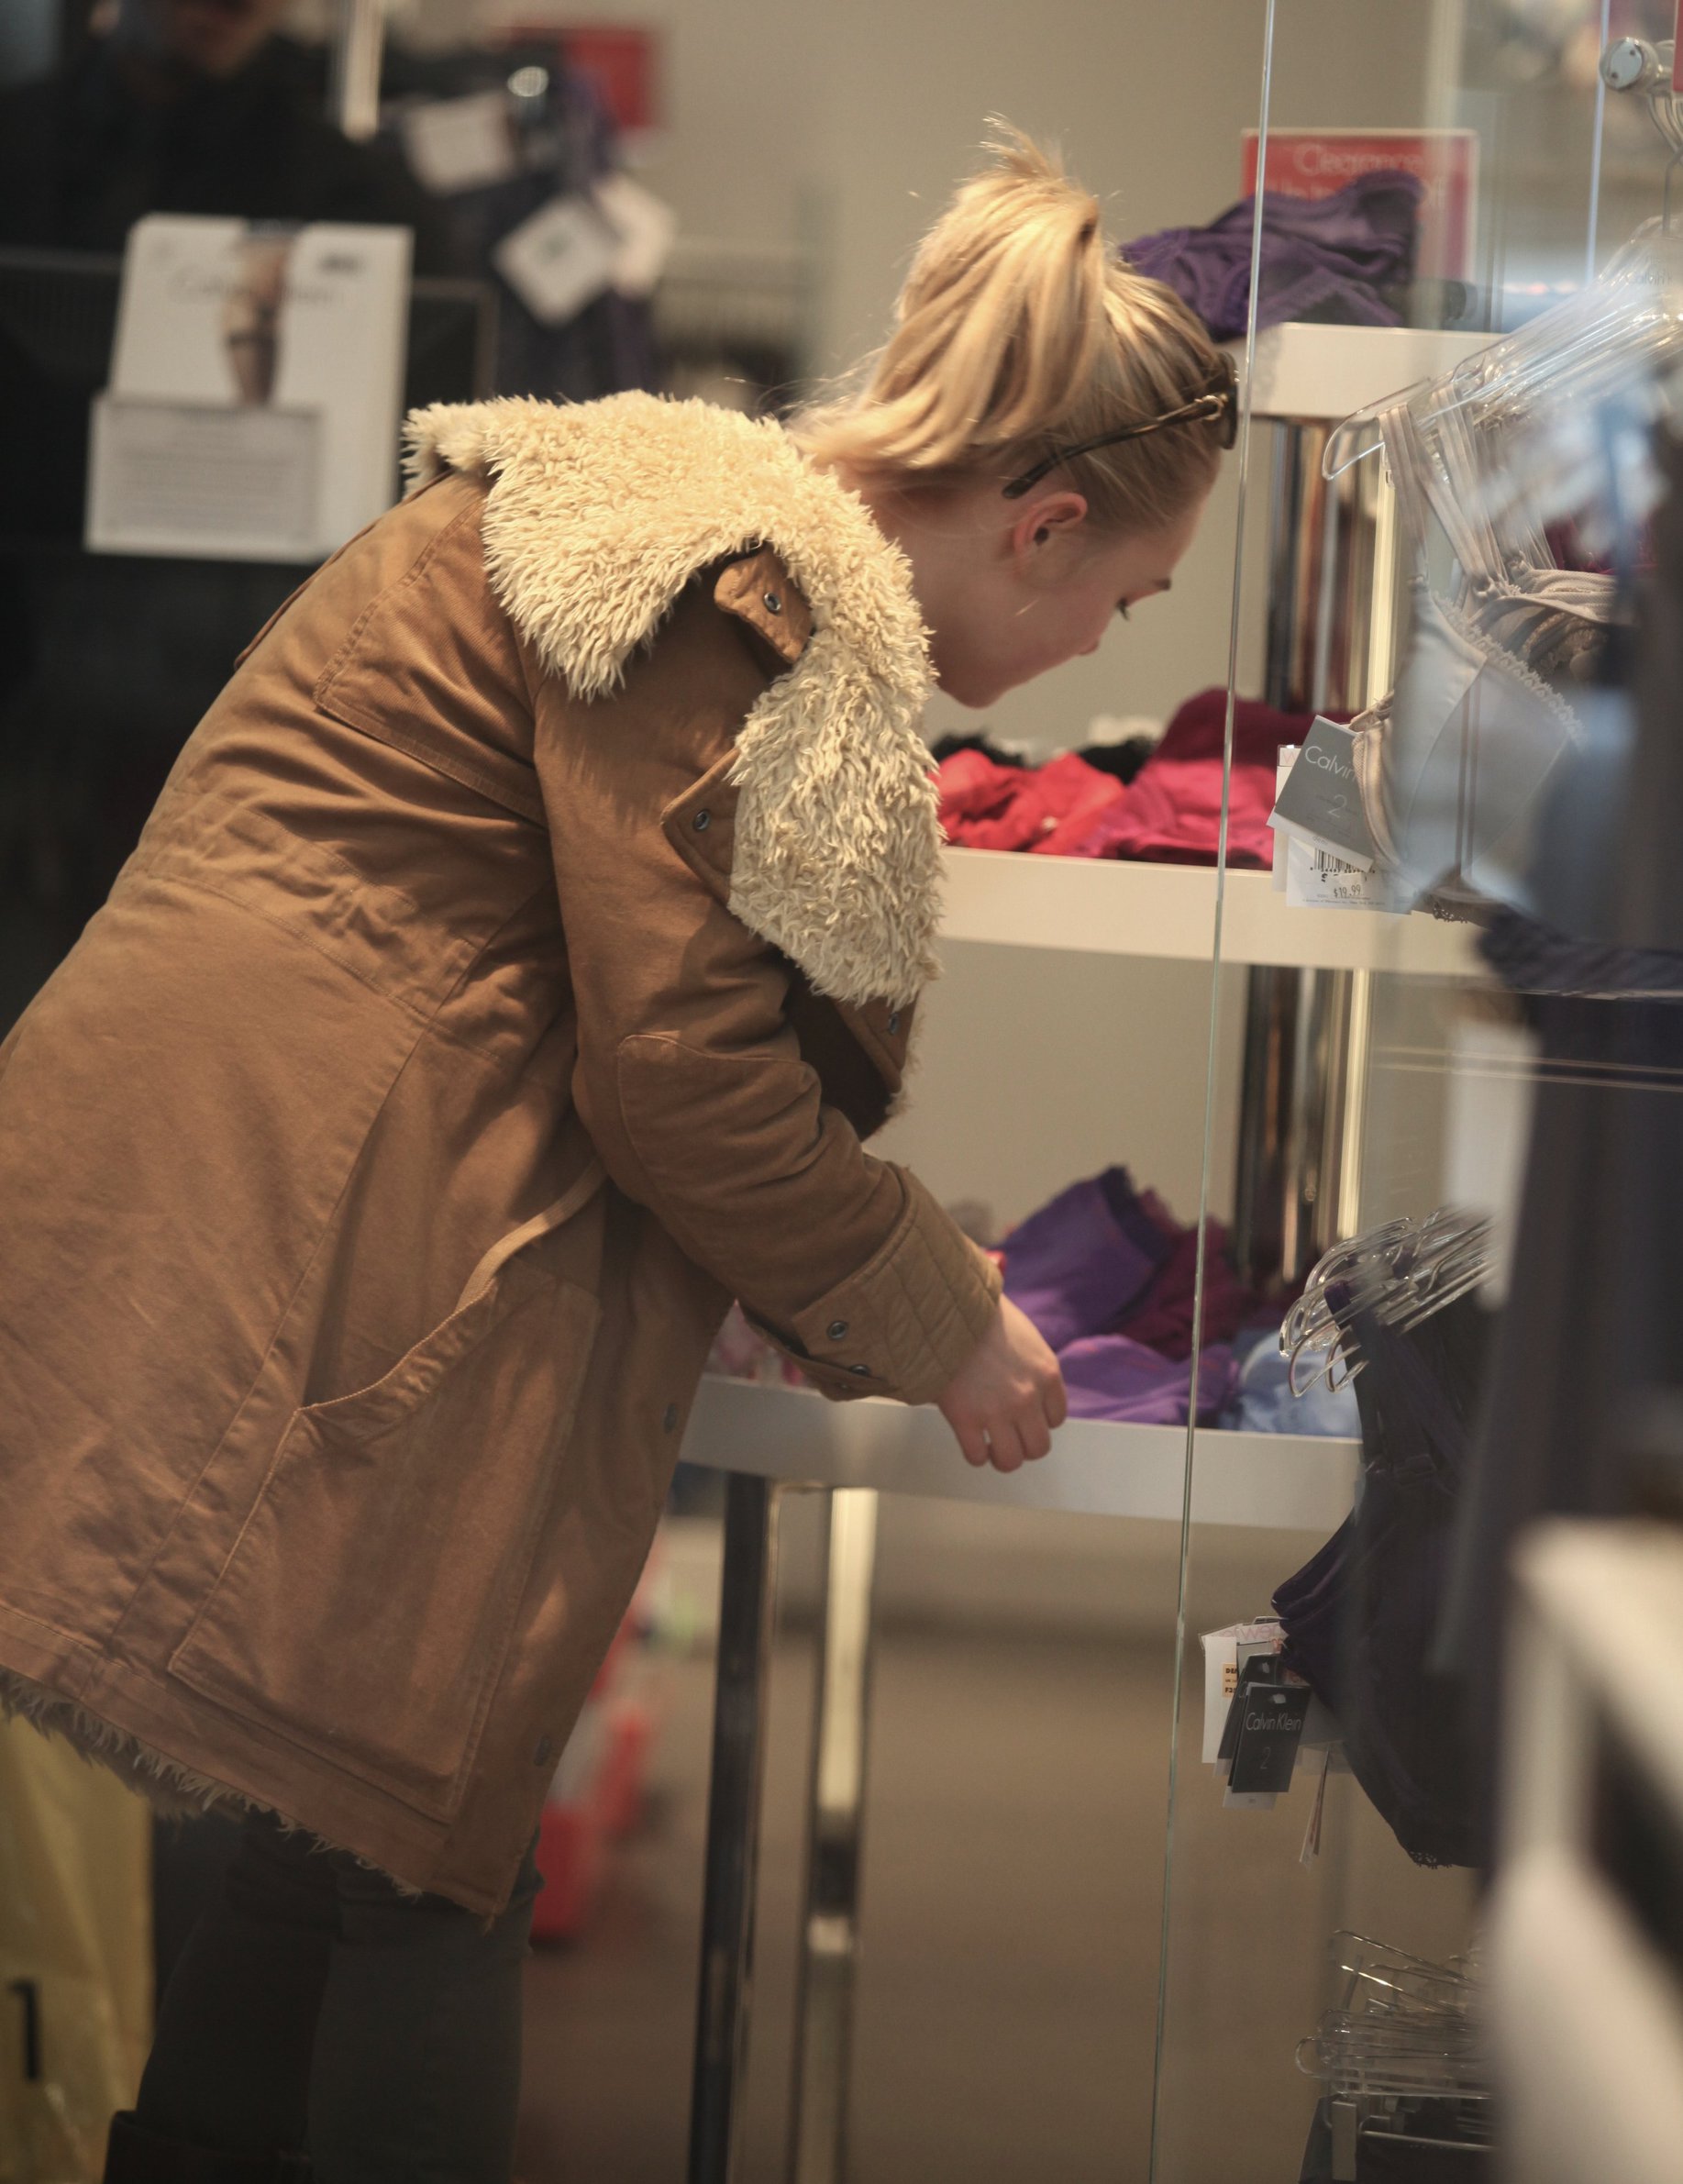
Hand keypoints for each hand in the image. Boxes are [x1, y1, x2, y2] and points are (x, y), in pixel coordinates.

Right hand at [936, 1296, 1066, 1471]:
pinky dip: (974, 1455)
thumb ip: (1033, 1367)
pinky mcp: (965, 1419)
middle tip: (1008, 1439)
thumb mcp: (1026, 1337)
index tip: (1023, 1416)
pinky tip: (970, 1442)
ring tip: (990, 1448)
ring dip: (1001, 1458)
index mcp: (1047, 1375)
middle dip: (1023, 1446)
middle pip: (1038, 1447)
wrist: (947, 1309)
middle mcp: (1028, 1398)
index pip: (1056, 1419)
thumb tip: (1025, 1387)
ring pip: (1011, 1460)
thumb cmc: (982, 1316)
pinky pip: (976, 1457)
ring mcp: (997, 1411)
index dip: (1038, 1421)